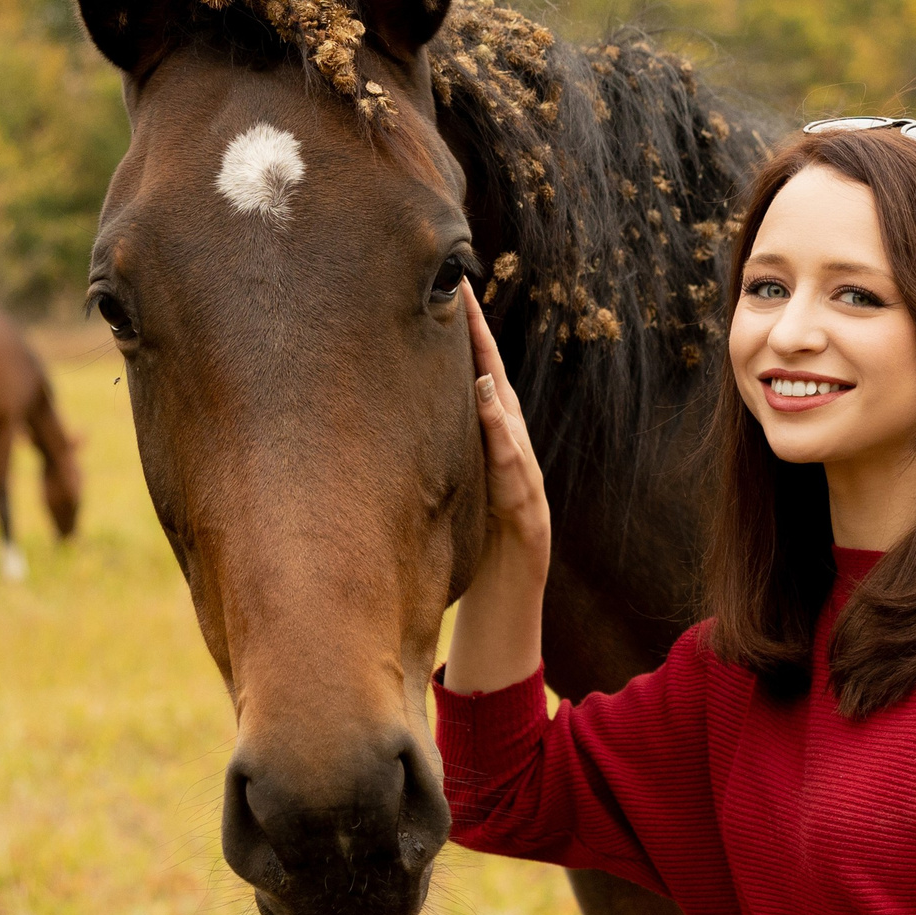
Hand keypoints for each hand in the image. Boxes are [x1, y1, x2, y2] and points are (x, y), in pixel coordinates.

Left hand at [444, 287, 548, 694]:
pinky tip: (490, 411)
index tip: (441, 289)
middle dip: (480, 341)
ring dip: (494, 382)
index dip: (462, 340)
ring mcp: (526, 492)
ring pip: (510, 426)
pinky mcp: (530, 524)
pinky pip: (519, 476)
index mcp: (487, 457)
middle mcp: (512, 464)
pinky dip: (506, 442)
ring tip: (474, 338)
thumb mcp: (442, 508)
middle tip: (458, 287)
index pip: (475, 387)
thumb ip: (433, 469)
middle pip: (497, 391)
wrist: (505, 627)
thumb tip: (385, 436)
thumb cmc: (467, 568)